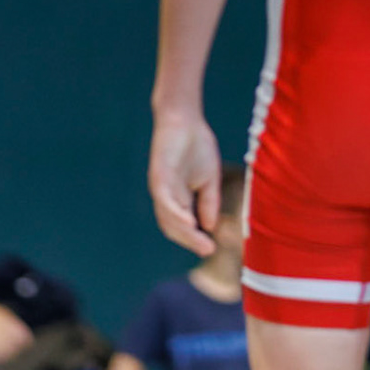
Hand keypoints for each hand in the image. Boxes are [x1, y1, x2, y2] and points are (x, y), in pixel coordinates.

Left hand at [149, 110, 222, 256]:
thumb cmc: (197, 146)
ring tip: (201, 243)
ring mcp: (161, 188)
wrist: (186, 119)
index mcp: (178, 198)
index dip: (195, 239)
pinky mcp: (158, 177)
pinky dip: (175, 214)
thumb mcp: (209, 179)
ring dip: (184, 233)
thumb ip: (209, 203)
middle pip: (173, 228)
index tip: (211, 249)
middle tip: (208, 250)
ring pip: (168, 218)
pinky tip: (189, 222)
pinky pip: (164, 201)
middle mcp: (166, 197)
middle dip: (190, 241)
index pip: (183, 226)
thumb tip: (210, 227)